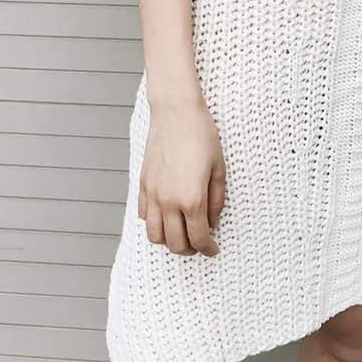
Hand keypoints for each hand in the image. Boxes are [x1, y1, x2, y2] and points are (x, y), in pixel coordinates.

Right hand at [138, 94, 225, 256]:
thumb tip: (213, 222)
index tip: (213, 249)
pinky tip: (167, 217)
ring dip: (169, 241)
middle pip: (175, 244)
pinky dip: (155, 224)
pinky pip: (144, 216)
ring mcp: (153, 194)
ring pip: (154, 236)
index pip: (199, 238)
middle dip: (190, 250)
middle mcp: (169, 201)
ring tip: (182, 235)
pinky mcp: (143, 184)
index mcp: (192, 198)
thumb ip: (216, 200)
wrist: (176, 112)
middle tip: (200, 244)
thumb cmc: (201, 135)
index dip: (208, 249)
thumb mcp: (218, 168)